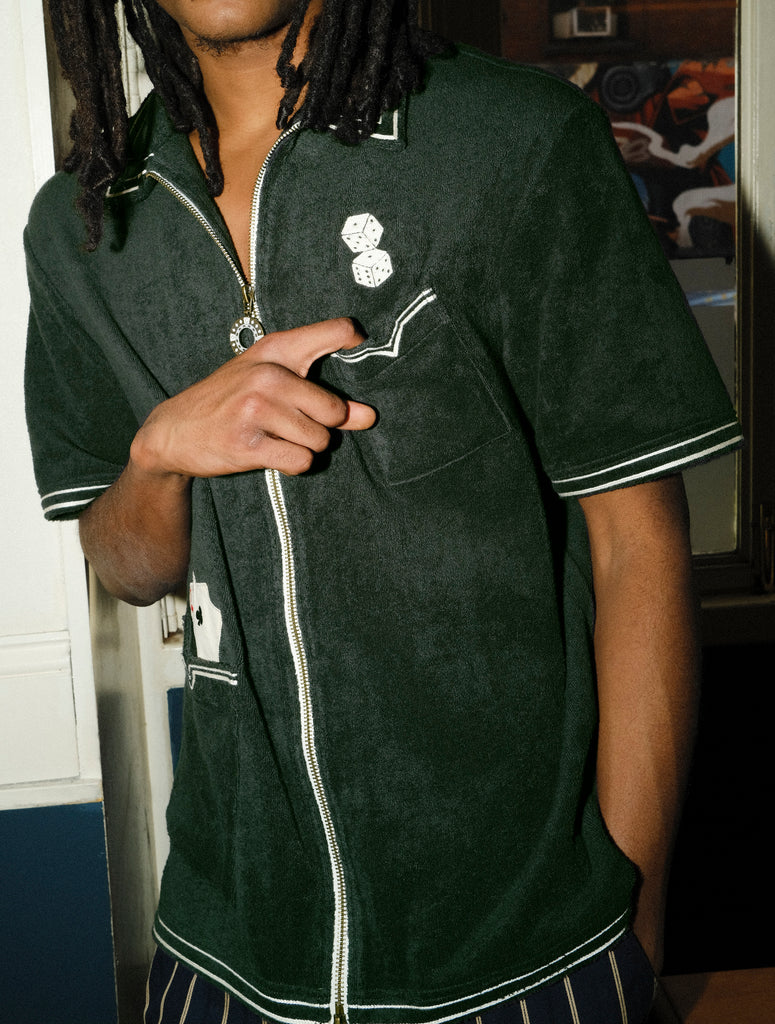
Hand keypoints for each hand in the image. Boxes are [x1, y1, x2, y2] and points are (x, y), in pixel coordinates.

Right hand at [130, 318, 374, 478]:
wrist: (174, 430)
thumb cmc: (229, 401)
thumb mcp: (270, 381)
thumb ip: (324, 396)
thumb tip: (369, 416)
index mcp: (274, 349)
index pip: (336, 330)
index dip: (355, 337)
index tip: (360, 343)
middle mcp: (266, 375)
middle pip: (333, 411)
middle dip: (322, 427)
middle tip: (294, 425)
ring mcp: (255, 409)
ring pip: (318, 440)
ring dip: (305, 448)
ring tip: (277, 439)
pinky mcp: (248, 444)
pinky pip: (300, 461)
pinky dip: (293, 464)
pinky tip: (272, 454)